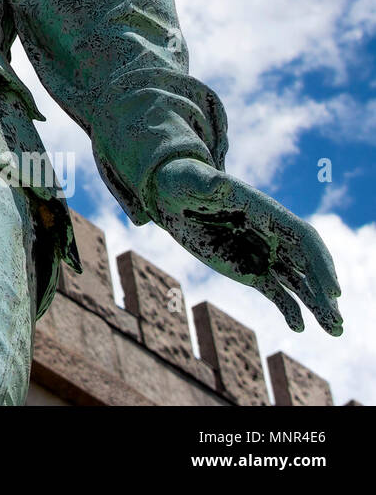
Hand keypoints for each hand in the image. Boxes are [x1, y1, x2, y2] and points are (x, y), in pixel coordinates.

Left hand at [146, 157, 342, 334]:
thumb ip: (208, 184)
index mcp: (268, 212)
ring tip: (334, 330)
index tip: (332, 290)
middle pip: (308, 265)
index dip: (321, 263)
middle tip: (336, 321)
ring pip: (298, 282)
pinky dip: (289, 308)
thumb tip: (216, 183)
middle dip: (324, 291)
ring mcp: (263, 254)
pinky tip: (298, 327)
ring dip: (316, 305)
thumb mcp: (195, 180)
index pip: (304, 239)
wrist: (172, 197)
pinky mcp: (250, 270)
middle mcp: (273, 235)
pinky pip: (276, 292)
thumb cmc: (186, 181)